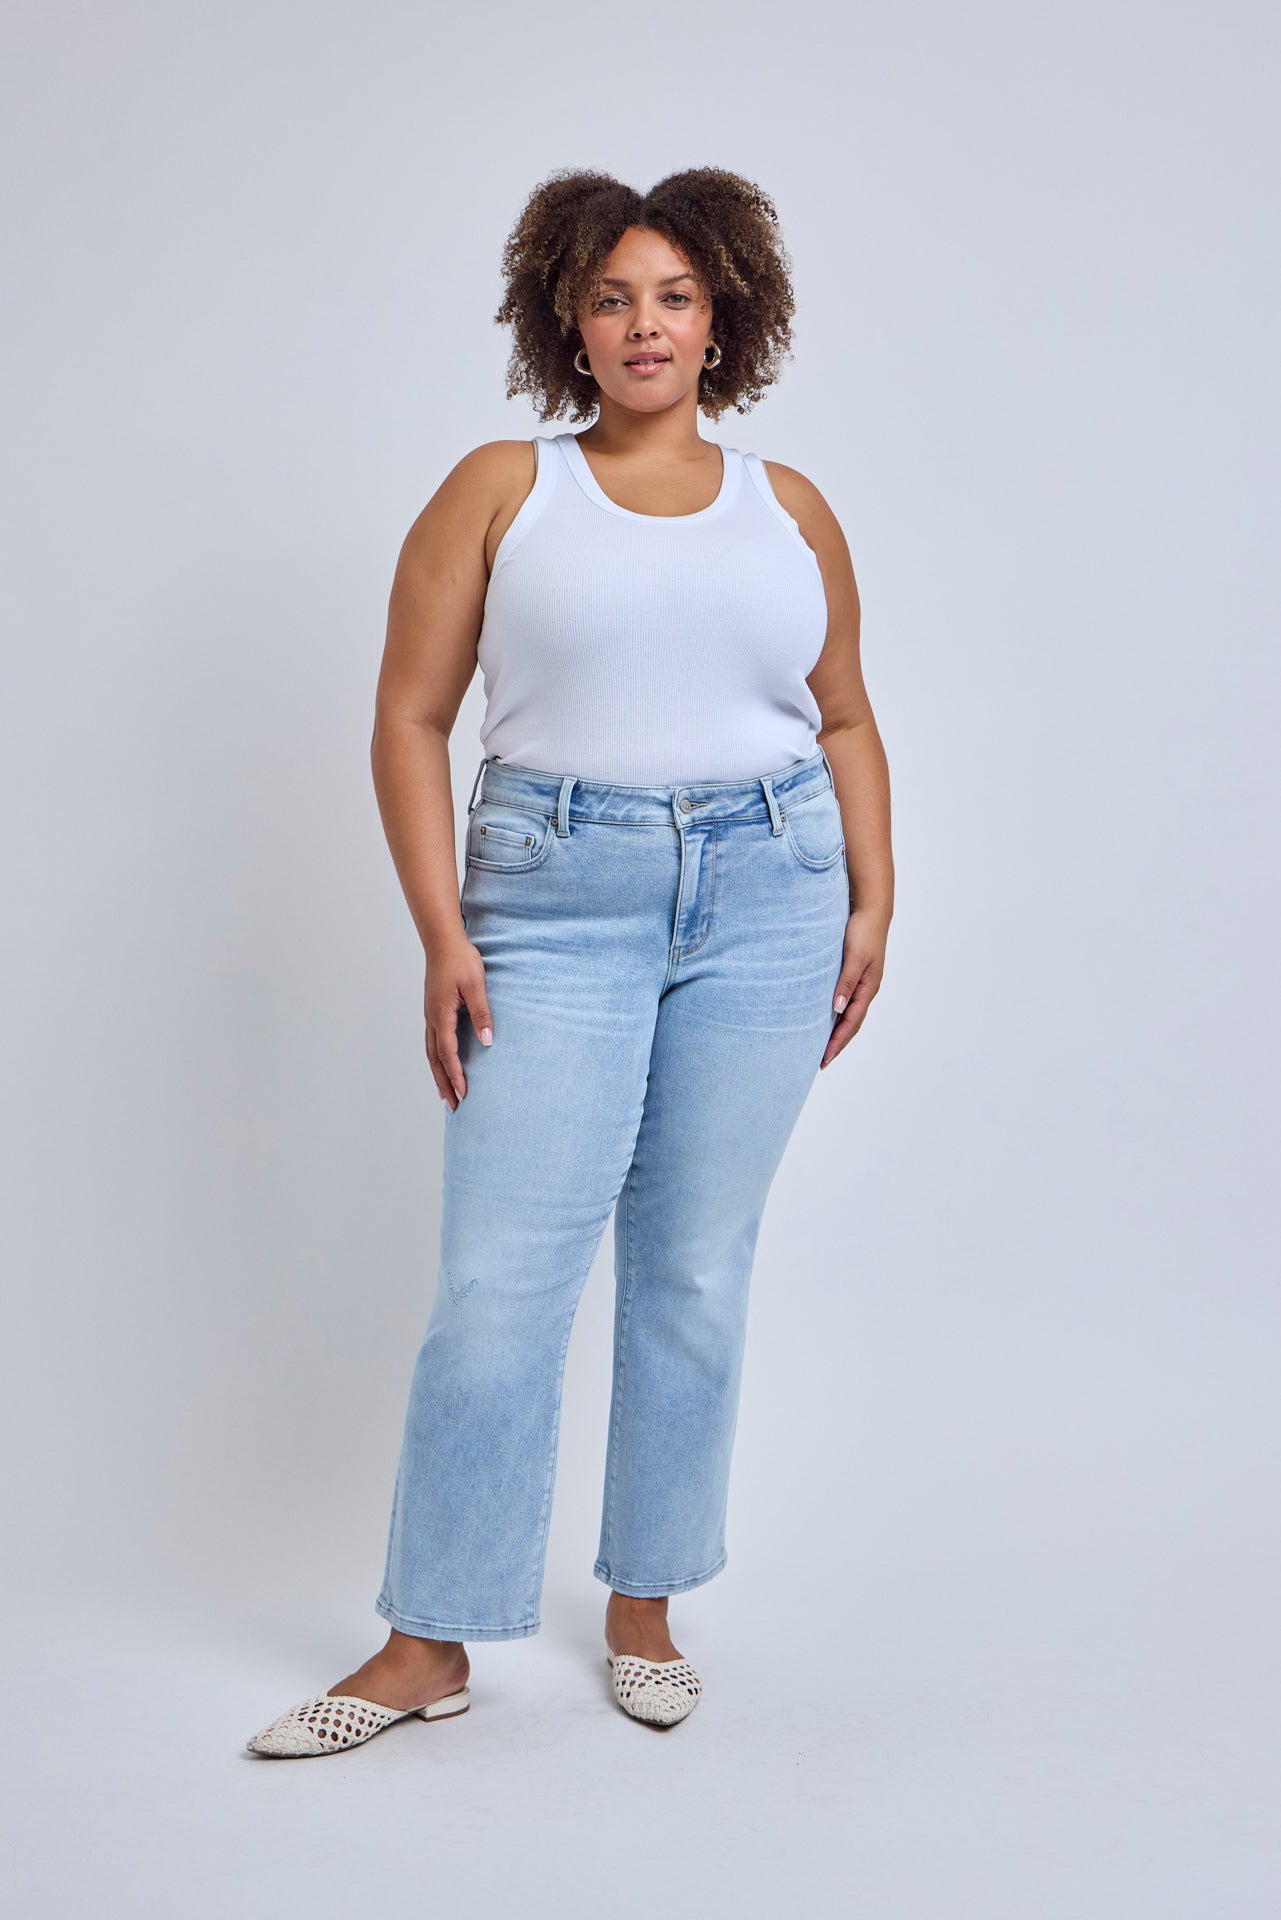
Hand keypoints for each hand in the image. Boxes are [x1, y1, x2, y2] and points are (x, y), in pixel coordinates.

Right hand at [425, 935, 492, 1109]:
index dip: (455, 1074)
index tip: (463, 1093)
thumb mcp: (476, 985)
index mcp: (441, 1014)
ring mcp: (430, 1015)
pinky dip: (436, 1059)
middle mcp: (432, 1018)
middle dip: (444, 1083)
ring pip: (430, 1052)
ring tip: (444, 1093)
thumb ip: (481, 1013)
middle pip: (434, 1059)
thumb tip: (487, 1040)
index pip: (447, 1052)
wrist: (442, 941)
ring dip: (438, 1074)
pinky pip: (432, 1042)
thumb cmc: (461, 960)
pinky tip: (441, 1065)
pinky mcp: (433, 1010)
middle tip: (453, 1106)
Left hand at [820, 905, 888, 1070]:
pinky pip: (846, 1001)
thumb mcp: (854, 957)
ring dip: (838, 1031)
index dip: (837, 1042)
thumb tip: (837, 1010)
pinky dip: (837, 1015)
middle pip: (852, 1024)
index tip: (824, 1058)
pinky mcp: (856, 974)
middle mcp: (867, 989)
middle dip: (837, 1043)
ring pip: (849, 1014)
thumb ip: (846, 983)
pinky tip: (827, 1017)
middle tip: (821, 1062)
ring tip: (823, 1046)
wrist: (870, 909)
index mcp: (868, 988)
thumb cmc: (862, 931)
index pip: (851, 1023)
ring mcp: (863, 982)